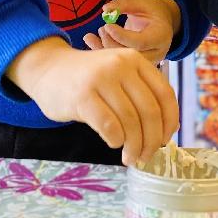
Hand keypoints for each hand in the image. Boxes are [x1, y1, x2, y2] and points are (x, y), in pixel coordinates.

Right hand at [7, 38, 178, 166]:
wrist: (48, 70)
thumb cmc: (88, 79)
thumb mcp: (119, 77)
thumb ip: (142, 94)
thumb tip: (169, 129)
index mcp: (135, 60)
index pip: (164, 94)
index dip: (170, 122)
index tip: (165, 141)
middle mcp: (121, 65)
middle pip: (149, 110)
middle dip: (152, 140)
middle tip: (145, 156)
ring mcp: (101, 78)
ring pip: (130, 121)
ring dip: (134, 146)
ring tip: (130, 157)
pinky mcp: (82, 95)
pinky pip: (109, 125)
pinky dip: (116, 140)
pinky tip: (114, 143)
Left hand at [83, 0, 179, 62]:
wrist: (161, 22)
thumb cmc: (152, 11)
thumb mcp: (141, 1)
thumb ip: (124, 3)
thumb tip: (106, 9)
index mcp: (160, 36)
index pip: (140, 43)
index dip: (121, 36)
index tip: (107, 25)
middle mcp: (155, 53)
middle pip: (130, 56)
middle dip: (111, 44)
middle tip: (102, 28)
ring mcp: (146, 62)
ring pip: (122, 64)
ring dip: (103, 50)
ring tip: (93, 35)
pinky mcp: (135, 65)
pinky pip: (118, 64)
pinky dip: (102, 54)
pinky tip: (91, 42)